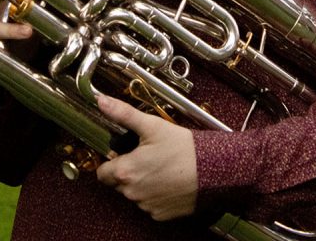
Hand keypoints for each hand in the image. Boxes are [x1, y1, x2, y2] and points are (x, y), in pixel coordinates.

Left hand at [95, 94, 197, 220]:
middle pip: (118, 184)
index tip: (121, 155)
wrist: (213, 170)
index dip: (110, 162)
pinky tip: (168, 181)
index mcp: (125, 171)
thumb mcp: (151, 125)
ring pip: (135, 194)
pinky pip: (151, 205)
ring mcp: (147, 205)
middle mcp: (132, 193)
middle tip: (145, 157)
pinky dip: (156, 195)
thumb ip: (123, 114)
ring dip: (142, 184)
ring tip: (160, 167)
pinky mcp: (161, 214)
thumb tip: (102, 101)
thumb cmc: (183, 149)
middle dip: (127, 172)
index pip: (102, 173)